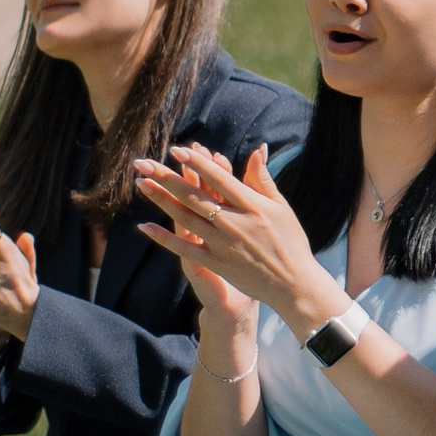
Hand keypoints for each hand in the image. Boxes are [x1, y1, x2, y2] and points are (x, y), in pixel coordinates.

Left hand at [134, 143, 317, 333]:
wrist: (293, 285)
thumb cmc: (290, 241)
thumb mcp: (281, 207)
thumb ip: (263, 179)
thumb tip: (257, 149)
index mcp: (253, 206)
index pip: (219, 179)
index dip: (198, 164)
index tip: (177, 149)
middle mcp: (235, 223)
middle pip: (195, 196)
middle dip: (167, 177)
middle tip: (143, 163)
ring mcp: (224, 245)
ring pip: (186, 218)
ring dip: (161, 200)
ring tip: (141, 183)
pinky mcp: (217, 263)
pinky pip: (186, 249)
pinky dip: (165, 238)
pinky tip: (145, 226)